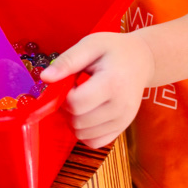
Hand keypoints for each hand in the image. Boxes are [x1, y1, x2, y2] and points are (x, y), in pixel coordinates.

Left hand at [41, 32, 155, 149]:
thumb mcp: (91, 45)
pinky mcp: (123, 128)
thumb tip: (45, 78)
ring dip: (74, 120)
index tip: (70, 82)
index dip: (64, 95)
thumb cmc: (115, 50)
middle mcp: (121, 106)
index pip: (76, 103)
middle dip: (68, 108)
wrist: (143, 60)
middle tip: (74, 90)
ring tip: (83, 100)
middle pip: (78, 122)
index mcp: (113, 83)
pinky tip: (88, 113)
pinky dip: (85, 132)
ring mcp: (124, 120)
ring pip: (83, 135)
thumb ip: (68, 61)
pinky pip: (95, 142)